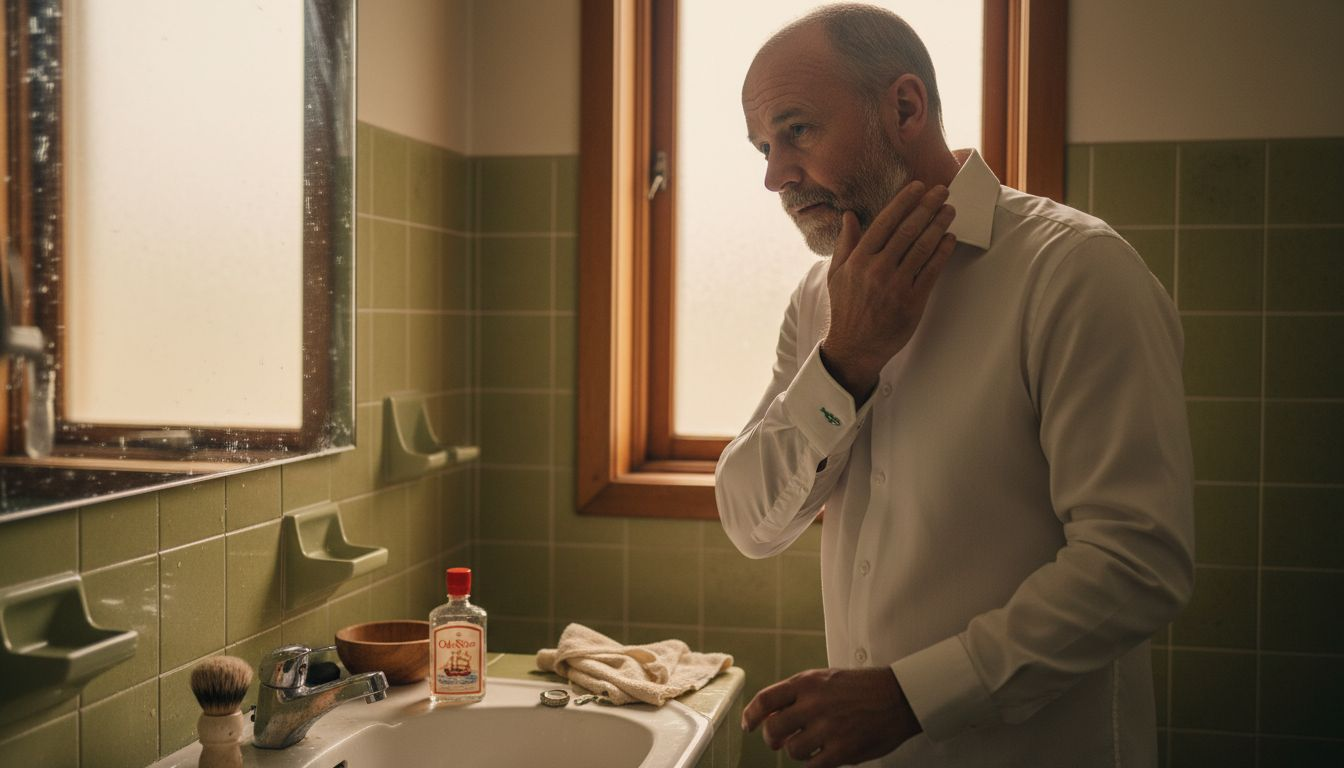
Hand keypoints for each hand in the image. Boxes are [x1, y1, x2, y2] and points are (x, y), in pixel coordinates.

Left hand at [741, 667, 921, 767]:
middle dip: (772, 739)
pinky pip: (813, 766)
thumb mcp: (825, 678)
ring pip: (792, 750)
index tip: (749, 726)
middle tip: (780, 741)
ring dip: (797, 752)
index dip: (751, 716)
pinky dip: (814, 764)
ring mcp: (828, 728)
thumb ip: (798, 694)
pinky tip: (824, 756)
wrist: (899, 696)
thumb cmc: (861, 688)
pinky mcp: (843, 749)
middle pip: (773, 730)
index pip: (765, 700)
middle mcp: (814, 704)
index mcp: (807, 683)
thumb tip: (771, 714)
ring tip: (811, 746)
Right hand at [821, 181, 956, 400]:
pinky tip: (949, 239)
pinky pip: (931, 271)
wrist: (854, 347)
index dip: (903, 202)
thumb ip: (845, 244)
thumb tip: (849, 216)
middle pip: (907, 230)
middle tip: (942, 191)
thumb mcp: (836, 274)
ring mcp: (896, 286)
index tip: (917, 187)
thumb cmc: (846, 309)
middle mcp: (877, 270)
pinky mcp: (912, 302)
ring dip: (938, 225)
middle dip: (927, 207)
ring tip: (949, 210)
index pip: (884, 222)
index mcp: (858, 260)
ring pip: (922, 248)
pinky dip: (942, 252)